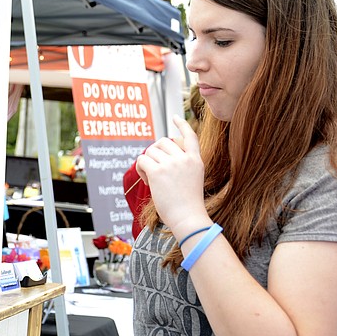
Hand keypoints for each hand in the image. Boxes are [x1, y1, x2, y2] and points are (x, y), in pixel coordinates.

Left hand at [137, 115, 206, 232]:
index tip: (175, 117)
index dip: (182, 125)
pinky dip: (140, 169)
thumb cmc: (188, 205)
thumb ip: (181, 165)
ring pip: (150, 151)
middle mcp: (184, 158)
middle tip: (154, 169)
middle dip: (155, 152)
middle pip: (163, 141)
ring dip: (147, 162)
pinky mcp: (158, 171)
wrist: (188, 218)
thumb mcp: (192, 179)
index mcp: (196, 160)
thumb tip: (158, 154)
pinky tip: (147, 180)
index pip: (190, 136)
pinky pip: (142, 160)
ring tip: (151, 179)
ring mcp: (172, 164)